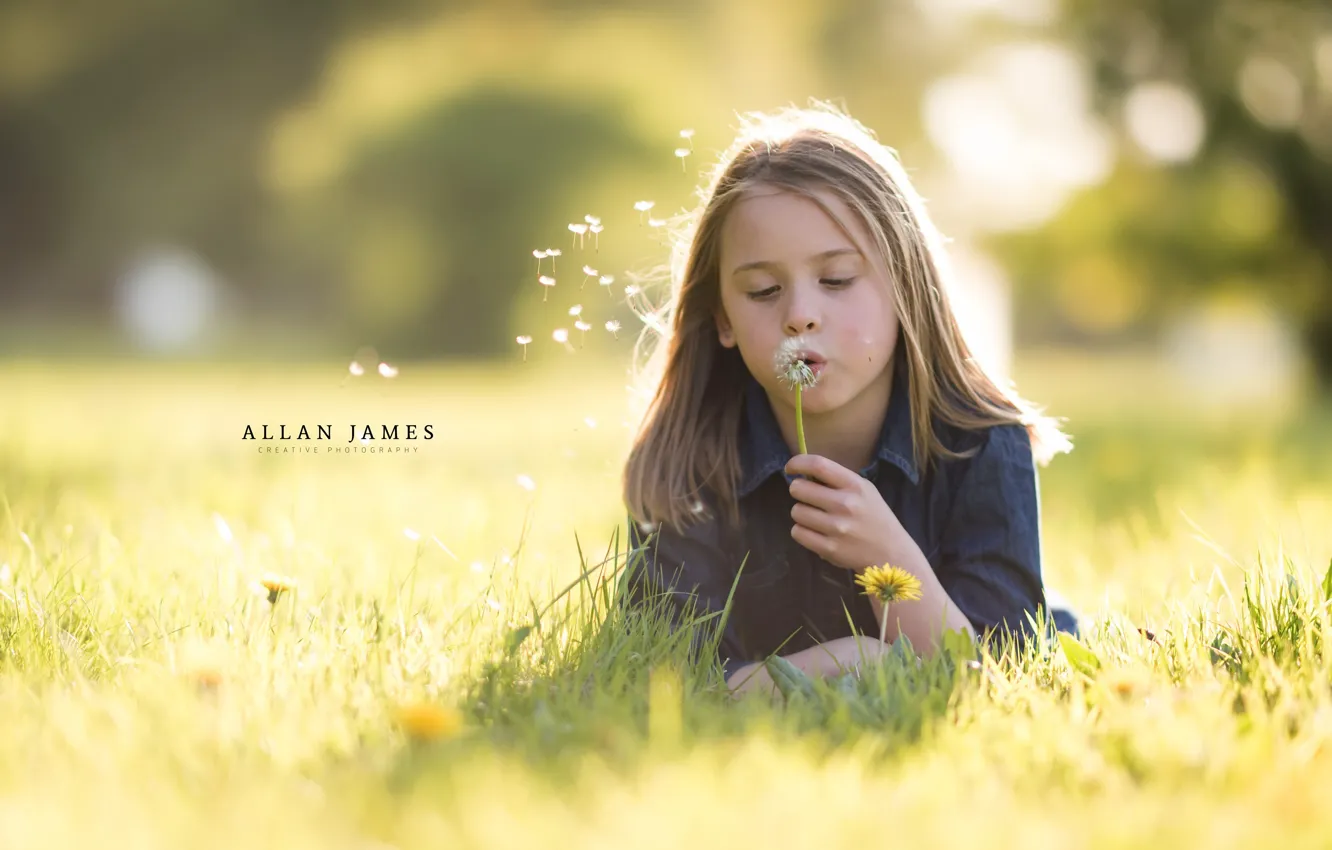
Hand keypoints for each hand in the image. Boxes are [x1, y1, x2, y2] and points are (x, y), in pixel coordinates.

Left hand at [785, 453, 904, 571]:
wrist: (891, 552)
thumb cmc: (874, 517)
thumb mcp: (864, 491)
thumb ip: (838, 481)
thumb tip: (804, 473)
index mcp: (855, 485)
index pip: (818, 465)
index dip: (798, 463)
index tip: (790, 468)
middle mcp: (845, 504)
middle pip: (799, 489)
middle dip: (798, 490)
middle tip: (806, 497)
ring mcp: (837, 528)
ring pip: (796, 511)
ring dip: (801, 513)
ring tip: (815, 517)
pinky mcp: (829, 548)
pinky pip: (798, 533)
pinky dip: (801, 531)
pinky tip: (813, 532)